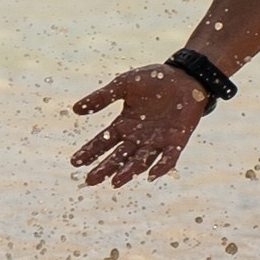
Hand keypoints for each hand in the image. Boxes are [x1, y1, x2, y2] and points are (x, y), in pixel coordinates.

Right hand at [69, 65, 210, 186]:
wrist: (184, 77)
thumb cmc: (153, 80)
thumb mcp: (123, 85)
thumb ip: (102, 97)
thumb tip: (75, 109)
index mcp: (124, 125)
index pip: (103, 142)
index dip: (90, 152)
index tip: (75, 162)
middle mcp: (138, 138)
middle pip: (118, 157)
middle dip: (104, 169)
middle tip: (91, 180)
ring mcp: (156, 142)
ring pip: (140, 161)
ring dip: (128, 172)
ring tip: (115, 181)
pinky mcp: (176, 142)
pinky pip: (168, 158)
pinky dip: (160, 167)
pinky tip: (151, 175)